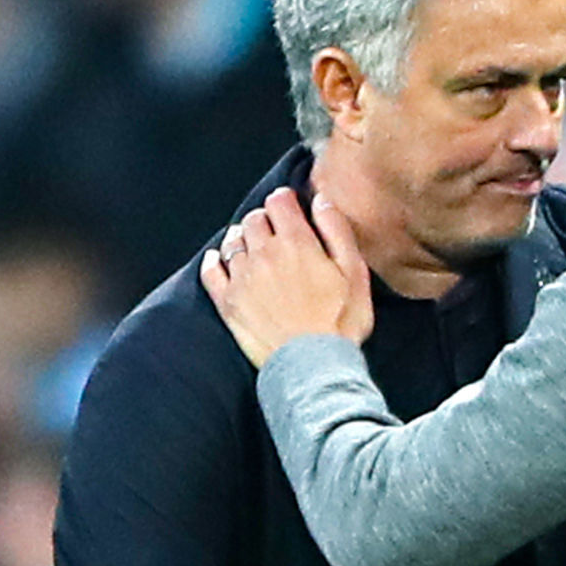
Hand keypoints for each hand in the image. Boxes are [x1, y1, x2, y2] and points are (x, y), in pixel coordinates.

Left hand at [199, 187, 373, 366]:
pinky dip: (213, 261)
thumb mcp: (355, 272)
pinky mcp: (228, 302)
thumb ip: (337, 231)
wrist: (314, 366)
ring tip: (252, 244)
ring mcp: (242, 278)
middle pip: (254, 219)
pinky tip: (217, 259)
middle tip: (275, 230)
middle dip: (265, 219)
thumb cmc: (341, 323)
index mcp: (296, 242)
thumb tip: (320, 201)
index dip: (285, 200)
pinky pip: (211, 272)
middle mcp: (264, 254)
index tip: (290, 206)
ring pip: (232, 241)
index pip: (279, 202)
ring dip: (242, 237)